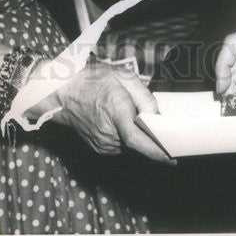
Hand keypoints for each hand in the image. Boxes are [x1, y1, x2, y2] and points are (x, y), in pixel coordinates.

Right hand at [49, 60, 174, 163]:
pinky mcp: (101, 148)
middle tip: (156, 123)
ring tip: (129, 114)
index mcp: (116, 112)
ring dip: (138, 136)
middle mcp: (109, 133)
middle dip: (151, 137)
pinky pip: (123, 146)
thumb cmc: (94, 81)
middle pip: (140, 144)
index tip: (171, 158)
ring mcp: (103, 144)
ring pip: (132, 146)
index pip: (137, 139)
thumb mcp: (123, 77)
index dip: (155, 151)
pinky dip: (128, 138)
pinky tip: (121, 121)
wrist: (64, 93)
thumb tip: (157, 116)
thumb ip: (144, 96)